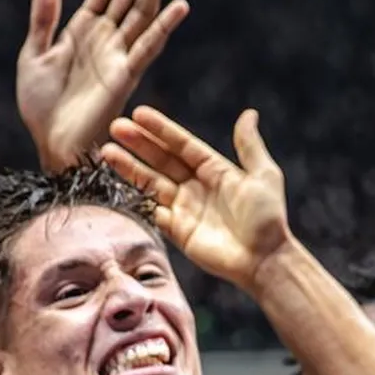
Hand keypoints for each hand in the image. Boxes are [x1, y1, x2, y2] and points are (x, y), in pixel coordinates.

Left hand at [17, 0, 188, 172]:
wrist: (51, 146)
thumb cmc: (41, 108)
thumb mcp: (33, 57)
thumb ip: (43, 21)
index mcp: (83, 32)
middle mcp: (105, 40)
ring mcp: (117, 57)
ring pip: (142, 12)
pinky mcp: (125, 78)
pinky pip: (147, 48)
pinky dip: (163, 26)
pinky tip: (179, 6)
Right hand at [103, 105, 290, 292]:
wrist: (263, 260)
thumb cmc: (268, 218)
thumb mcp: (264, 175)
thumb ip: (250, 145)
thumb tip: (248, 114)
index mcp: (215, 169)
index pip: (181, 145)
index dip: (161, 130)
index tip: (139, 114)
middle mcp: (196, 186)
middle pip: (161, 160)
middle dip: (138, 144)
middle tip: (115, 127)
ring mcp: (185, 209)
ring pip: (151, 183)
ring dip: (130, 168)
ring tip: (107, 151)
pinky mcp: (179, 232)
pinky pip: (153, 212)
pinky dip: (138, 199)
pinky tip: (119, 184)